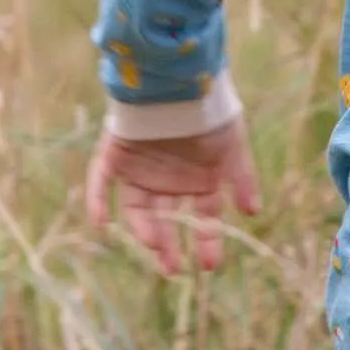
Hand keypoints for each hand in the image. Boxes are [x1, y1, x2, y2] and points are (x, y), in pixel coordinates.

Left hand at [85, 119, 257, 274]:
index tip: (209, 264)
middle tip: (173, 268)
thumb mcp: (233, 147)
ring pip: (137, 210)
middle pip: (167, 221)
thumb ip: (242, 179)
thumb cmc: (210, 114)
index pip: (202, 219)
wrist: (181, 81)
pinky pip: (101, 182)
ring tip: (152, 243)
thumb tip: (253, 213)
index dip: (206, 241)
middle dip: (170, 246)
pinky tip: (101, 221)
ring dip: (143, 230)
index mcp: (197, 181)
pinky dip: (97, 201)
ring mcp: (140, 171)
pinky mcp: (114, 156)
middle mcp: (168, 181)